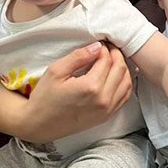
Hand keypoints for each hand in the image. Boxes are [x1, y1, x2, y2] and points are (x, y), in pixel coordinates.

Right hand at [18, 42, 132, 142]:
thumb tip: (96, 46)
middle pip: (120, 69)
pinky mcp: (107, 116)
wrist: (40, 124)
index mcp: (90, 87)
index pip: (106, 60)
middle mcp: (103, 99)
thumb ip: (78, 56)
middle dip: (116, 54)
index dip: (104, 48)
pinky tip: (115, 75)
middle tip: (107, 47)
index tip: (99, 43)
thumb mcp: (56, 71)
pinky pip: (124, 96)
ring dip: (122, 67)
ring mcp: (107, 110)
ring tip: (111, 59)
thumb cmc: (44, 97)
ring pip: (126, 82)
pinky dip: (124, 82)